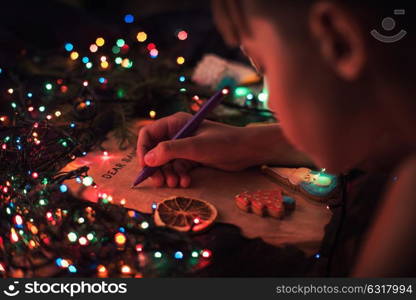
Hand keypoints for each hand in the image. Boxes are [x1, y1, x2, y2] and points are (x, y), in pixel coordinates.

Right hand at [137, 112, 311, 187]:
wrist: (248, 150)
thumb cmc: (223, 142)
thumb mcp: (196, 146)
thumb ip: (170, 151)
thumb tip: (148, 159)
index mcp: (175, 123)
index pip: (148, 135)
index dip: (144, 150)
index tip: (145, 167)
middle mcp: (177, 134)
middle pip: (155, 151)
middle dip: (156, 167)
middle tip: (159, 182)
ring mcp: (185, 147)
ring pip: (166, 163)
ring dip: (168, 174)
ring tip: (175, 183)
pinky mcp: (192, 158)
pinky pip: (178, 168)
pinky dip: (179, 176)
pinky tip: (185, 182)